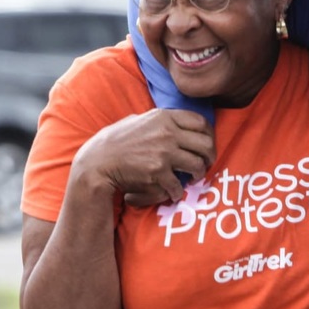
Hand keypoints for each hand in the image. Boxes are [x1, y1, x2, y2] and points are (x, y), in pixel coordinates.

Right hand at [72, 108, 215, 206]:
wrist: (98, 162)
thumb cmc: (116, 141)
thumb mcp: (138, 120)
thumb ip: (159, 120)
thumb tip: (178, 121)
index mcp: (163, 116)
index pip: (200, 122)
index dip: (210, 134)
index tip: (208, 144)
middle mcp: (167, 132)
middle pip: (205, 144)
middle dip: (210, 156)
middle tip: (207, 163)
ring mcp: (163, 152)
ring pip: (197, 165)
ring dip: (199, 174)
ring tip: (194, 177)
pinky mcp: (157, 172)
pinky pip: (178, 185)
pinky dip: (177, 191)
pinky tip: (173, 191)